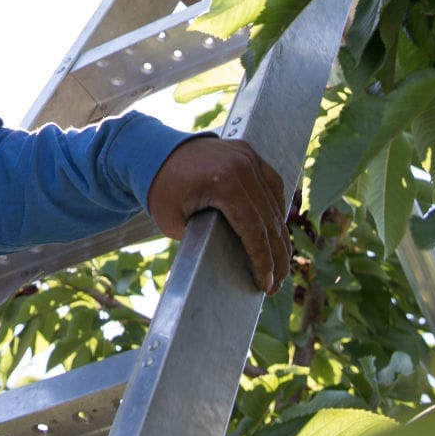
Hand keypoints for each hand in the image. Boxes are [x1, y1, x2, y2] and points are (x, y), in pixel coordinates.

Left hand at [147, 136, 291, 294]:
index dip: (263, 261)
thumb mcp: (173, 223)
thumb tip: (230, 263)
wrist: (153, 151)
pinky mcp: (248, 152)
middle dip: (277, 255)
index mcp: (224, 183)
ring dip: (280, 234)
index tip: (267, 284)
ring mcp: (247, 157)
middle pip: (270, 219)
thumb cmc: (161, 190)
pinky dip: (276, 207)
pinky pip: (271, 183)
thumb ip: (201, 241)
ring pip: (274, 202)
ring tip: (281, 261)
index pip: (254, 230)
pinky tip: (277, 228)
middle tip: (277, 283)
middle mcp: (242, 167)